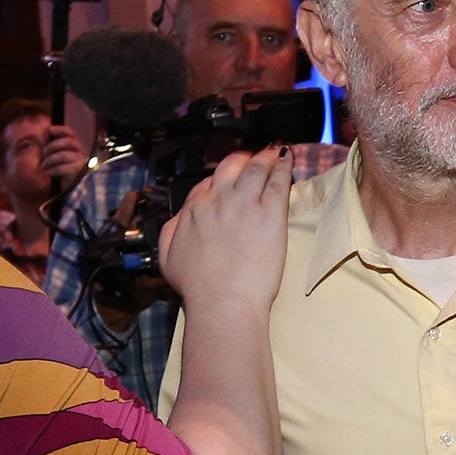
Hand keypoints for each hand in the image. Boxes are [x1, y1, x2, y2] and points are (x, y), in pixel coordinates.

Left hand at [41, 125, 91, 186]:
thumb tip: (44, 134)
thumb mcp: (57, 158)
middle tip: (44, 153)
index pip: (70, 133)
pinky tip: (48, 173)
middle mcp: (81, 153)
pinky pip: (61, 168)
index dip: (59, 129)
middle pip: (67, 142)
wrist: (72, 191)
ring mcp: (81, 163)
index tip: (48, 130)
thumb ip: (52, 148)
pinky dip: (51, 170)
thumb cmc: (64, 173)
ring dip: (49, 160)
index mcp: (76, 148)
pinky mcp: (78, 173)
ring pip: (62, 155)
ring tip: (44, 166)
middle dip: (52, 146)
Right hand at [157, 146, 293, 311]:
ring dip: (265, 157)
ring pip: (256, 168)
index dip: (220, 180)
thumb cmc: (197, 288)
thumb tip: (180, 217)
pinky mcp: (271, 214)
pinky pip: (278, 181)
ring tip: (275, 152)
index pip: (207, 184)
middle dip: (242, 160)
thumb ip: (171, 231)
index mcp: (194, 210)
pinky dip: (283, 166)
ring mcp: (245, 204)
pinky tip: (287, 158)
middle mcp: (218, 201)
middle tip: (253, 160)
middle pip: (230, 168)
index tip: (229, 181)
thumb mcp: (168, 257)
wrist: (222, 302)